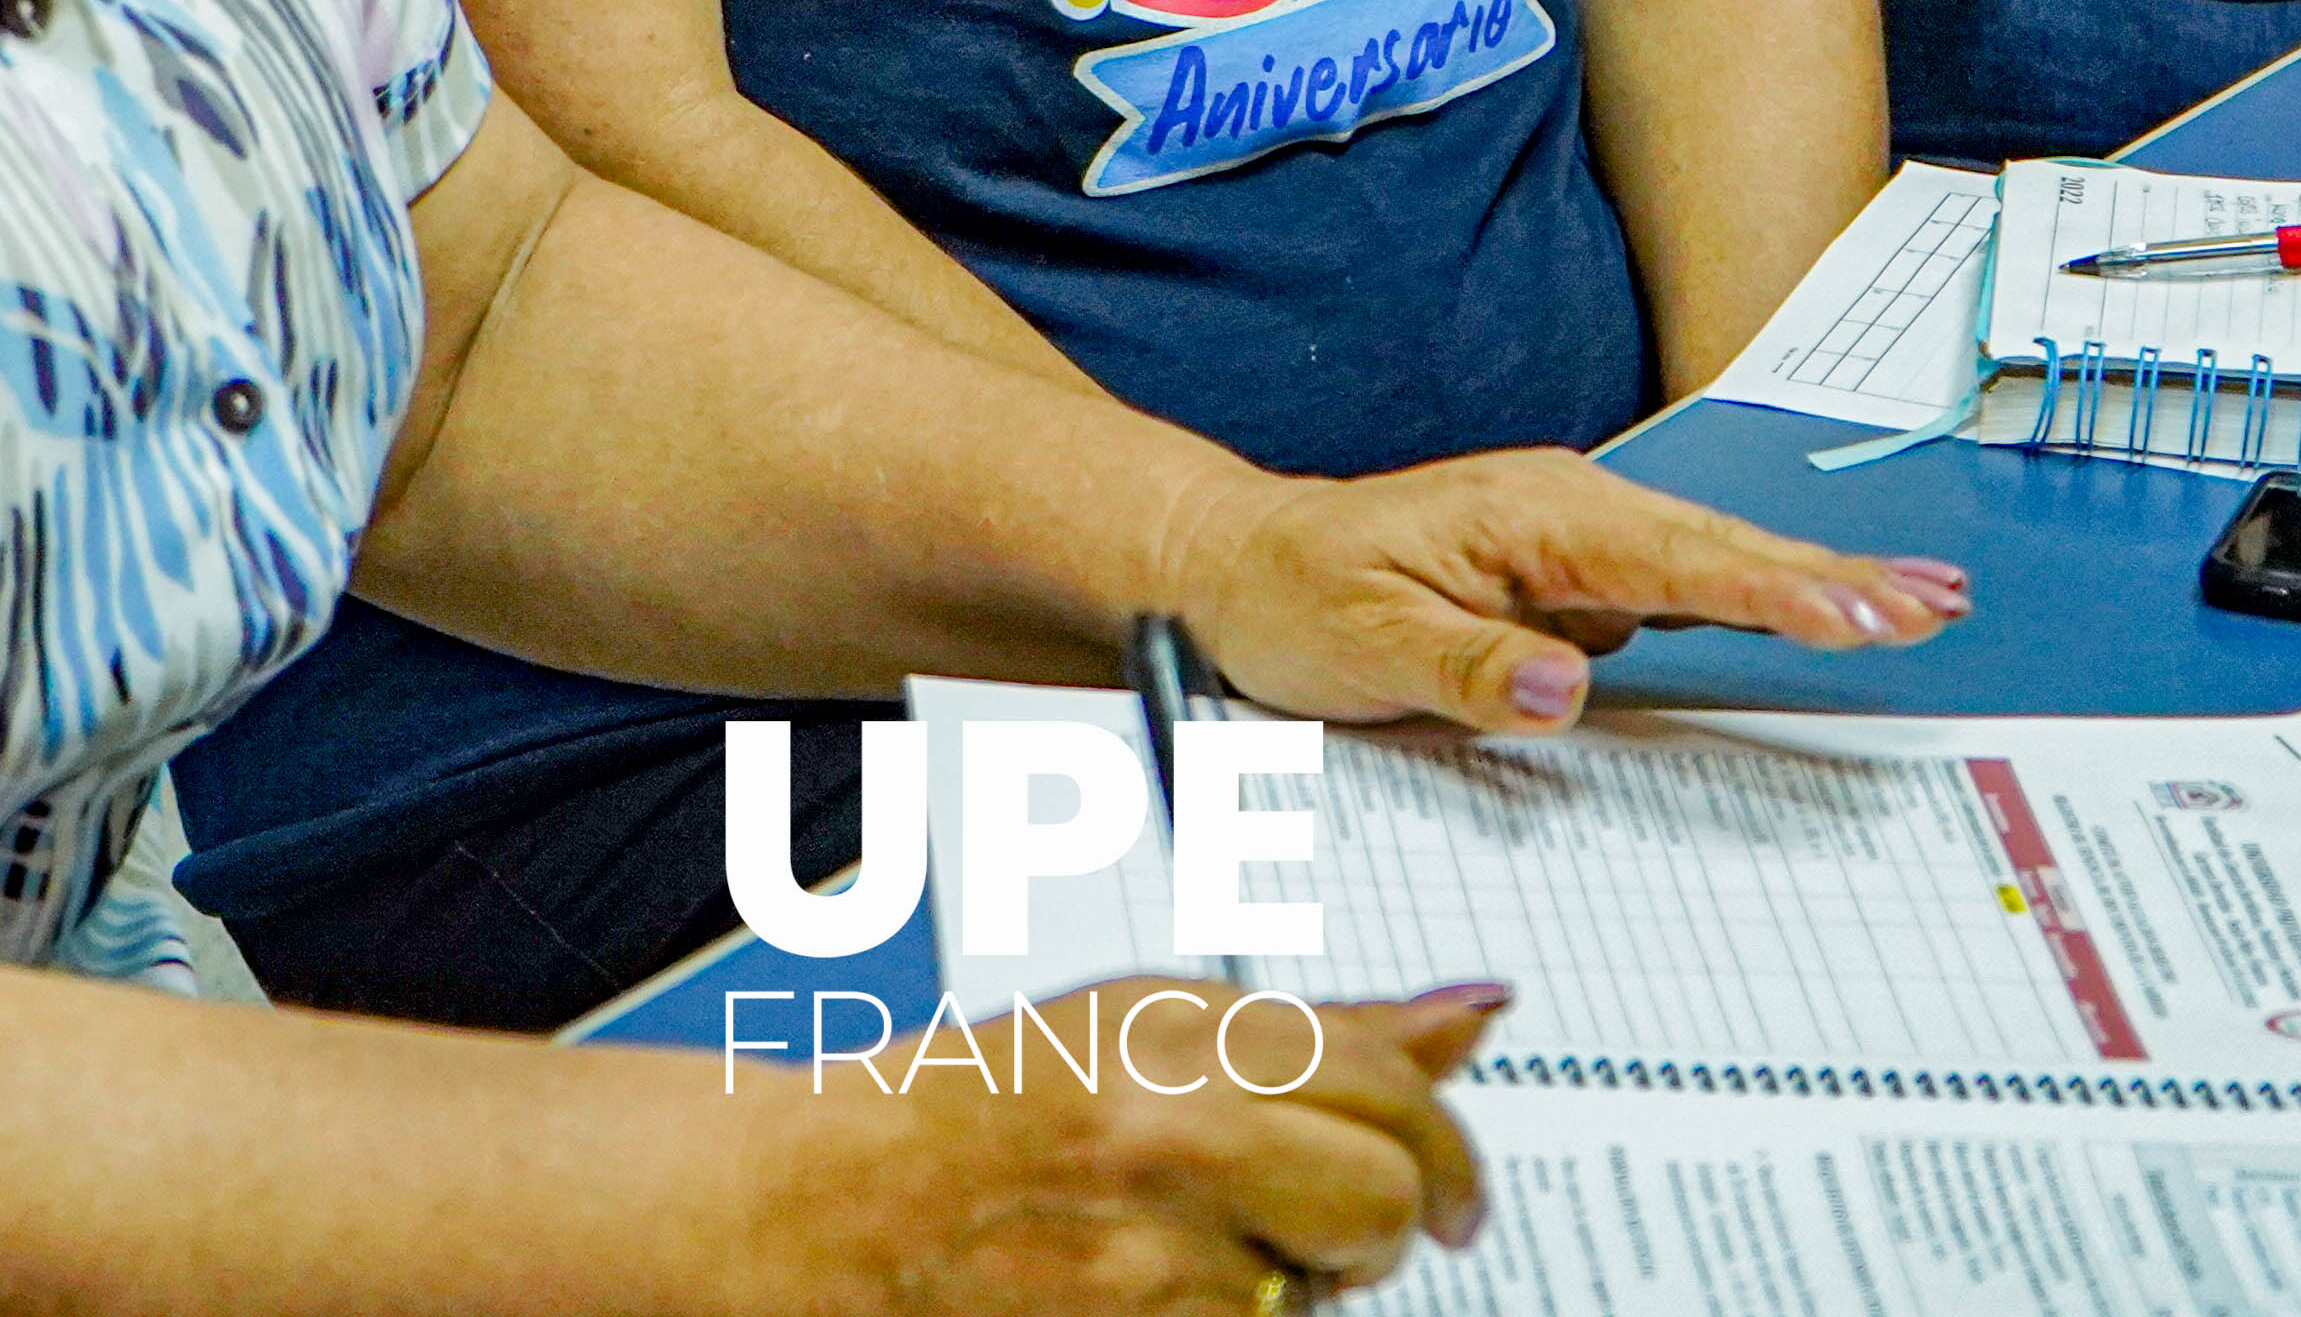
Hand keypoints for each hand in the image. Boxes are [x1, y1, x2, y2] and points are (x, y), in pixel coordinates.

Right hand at [753, 983, 1508, 1311]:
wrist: (822, 1210)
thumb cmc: (971, 1111)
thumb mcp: (1142, 1027)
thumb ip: (1320, 1034)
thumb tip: (1478, 1012)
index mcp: (1185, 1031)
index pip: (1388, 1080)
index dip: (1444, 1145)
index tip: (1451, 1190)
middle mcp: (1180, 1129)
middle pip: (1383, 1194)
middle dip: (1380, 1227)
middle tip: (1337, 1236)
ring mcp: (1158, 1253)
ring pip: (1316, 1291)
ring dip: (1281, 1286)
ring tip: (1179, 1251)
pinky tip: (1142, 1296)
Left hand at [1158, 453, 1969, 733]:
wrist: (1240, 559)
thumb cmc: (1294, 594)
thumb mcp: (1361, 641)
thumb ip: (1468, 665)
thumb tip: (1566, 687)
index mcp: (1533, 514)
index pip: (1676, 559)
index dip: (1773, 590)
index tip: (1856, 614)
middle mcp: (1570, 512)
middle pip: (1724, 550)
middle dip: (1835, 578)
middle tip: (1938, 604)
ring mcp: (1580, 542)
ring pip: (1718, 564)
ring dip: (1818, 585)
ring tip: (1923, 605)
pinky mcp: (1577, 575)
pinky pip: (1686, 589)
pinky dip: (1763, 598)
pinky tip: (1826, 613)